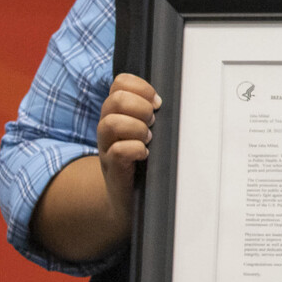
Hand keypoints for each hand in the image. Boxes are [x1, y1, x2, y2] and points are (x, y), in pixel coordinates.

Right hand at [96, 73, 159, 218]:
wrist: (127, 198)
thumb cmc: (141, 159)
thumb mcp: (145, 130)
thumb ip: (152, 111)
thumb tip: (174, 97)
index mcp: (116, 112)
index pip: (120, 82)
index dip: (141, 87)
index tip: (157, 103)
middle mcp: (107, 126)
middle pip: (116, 99)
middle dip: (141, 107)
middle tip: (153, 122)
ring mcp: (106, 147)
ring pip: (111, 123)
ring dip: (137, 128)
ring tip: (149, 139)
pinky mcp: (112, 167)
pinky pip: (119, 150)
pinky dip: (136, 149)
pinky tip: (145, 154)